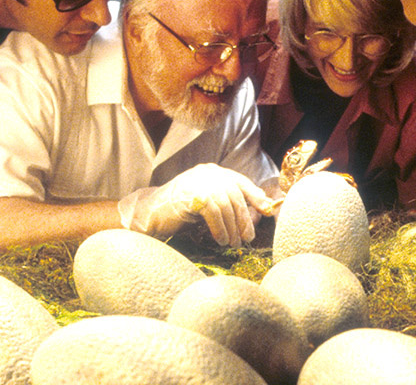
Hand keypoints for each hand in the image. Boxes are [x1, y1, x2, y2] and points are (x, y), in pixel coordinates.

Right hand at [117, 163, 273, 246]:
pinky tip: (221, 240)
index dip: (255, 197)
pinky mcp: (191, 194)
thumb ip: (227, 205)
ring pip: (226, 206)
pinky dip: (220, 228)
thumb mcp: (207, 205)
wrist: (148, 214)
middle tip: (247, 239)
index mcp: (212, 172)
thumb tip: (258, 214)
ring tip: (233, 244)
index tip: (267, 211)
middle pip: (235, 196)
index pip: (240, 182)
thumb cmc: (179, 213)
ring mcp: (198, 182)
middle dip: (244, 219)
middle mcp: (207, 173)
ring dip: (233, 228)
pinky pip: (214, 212)